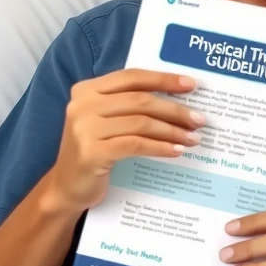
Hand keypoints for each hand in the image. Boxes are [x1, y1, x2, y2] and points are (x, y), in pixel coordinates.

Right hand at [51, 69, 205, 210]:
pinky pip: (136, 145)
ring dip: (172, 130)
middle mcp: (82, 105)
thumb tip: (177, 100)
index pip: (132, 77)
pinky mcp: (91, 152)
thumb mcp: (106, 121)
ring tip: (192, 138)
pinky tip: (176, 151)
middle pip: (140, 100)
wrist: (67, 187)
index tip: (191, 85)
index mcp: (86, 90)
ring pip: (141, 123)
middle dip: (174, 109)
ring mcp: (84, 128)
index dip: (163, 79)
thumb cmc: (94, 151)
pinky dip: (160, 147)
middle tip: (198, 119)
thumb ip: (128, 105)